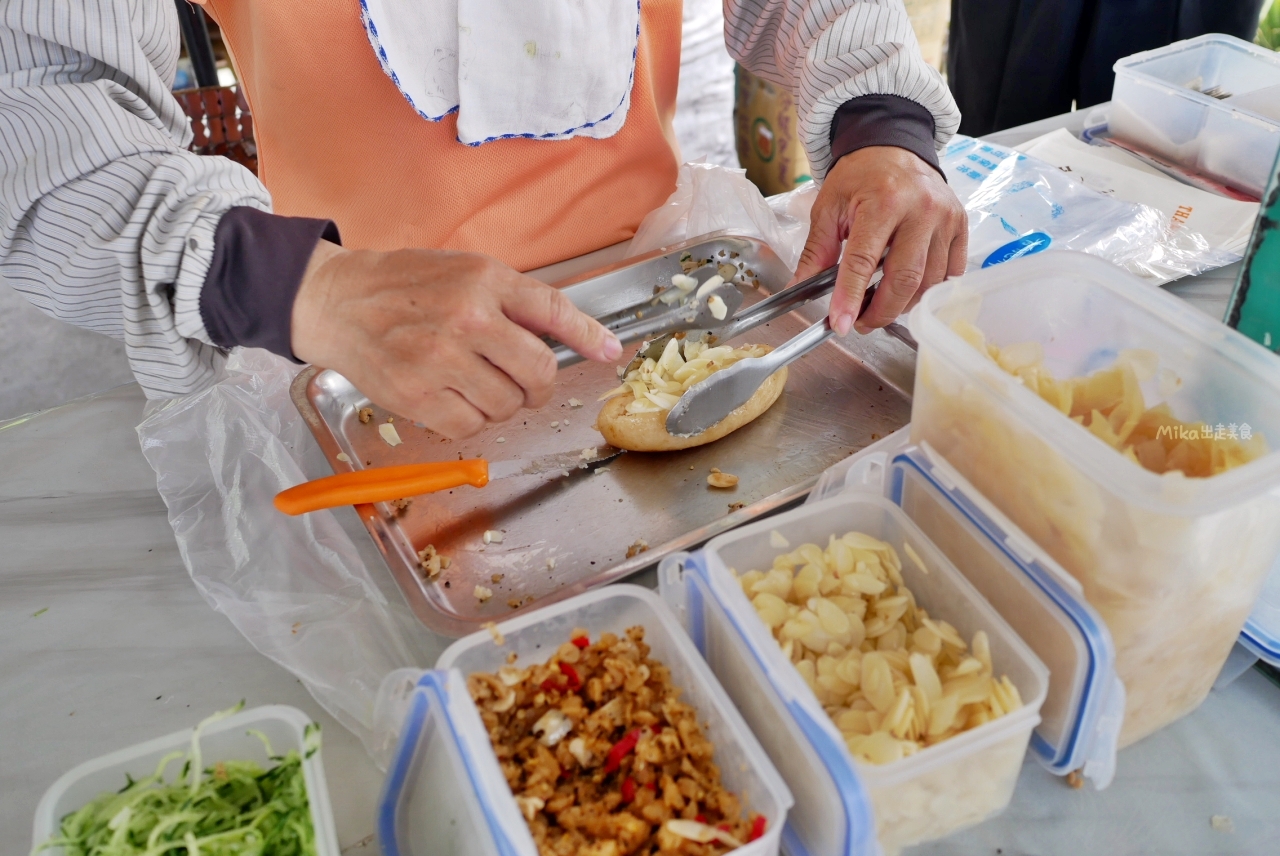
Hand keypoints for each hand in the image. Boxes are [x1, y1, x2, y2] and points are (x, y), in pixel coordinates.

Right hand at [292, 242, 621, 437]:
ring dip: (502, 403)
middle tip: (527, 384)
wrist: (338, 302)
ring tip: (475, 382)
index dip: (588, 335)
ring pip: (507, 405)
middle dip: (540, 386)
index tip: (609, 351)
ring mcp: (440, 360)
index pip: (553, 311)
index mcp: (484, 281)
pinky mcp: (417, 395)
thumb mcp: (466, 272)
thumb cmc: (406, 286)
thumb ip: (513, 301)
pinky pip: (470, 426)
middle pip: (537, 371)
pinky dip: (470, 419)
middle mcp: (466, 319)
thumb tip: (566, 338)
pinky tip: (452, 396)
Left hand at [794, 146, 966, 335]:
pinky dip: (928, 291)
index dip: (850, 297)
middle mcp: (921, 209)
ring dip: (903, 305)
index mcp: (883, 201)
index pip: (863, 261)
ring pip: (929, 282)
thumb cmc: (860, 176)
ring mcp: (946, 219)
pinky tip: (908, 292)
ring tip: (880, 307)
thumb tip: (799, 288)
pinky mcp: (960, 226)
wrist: (895, 147)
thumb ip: (816, 250)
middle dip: (880, 311)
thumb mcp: (828, 206)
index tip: (840, 324)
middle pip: (904, 279)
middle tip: (861, 322)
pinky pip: (950, 273)